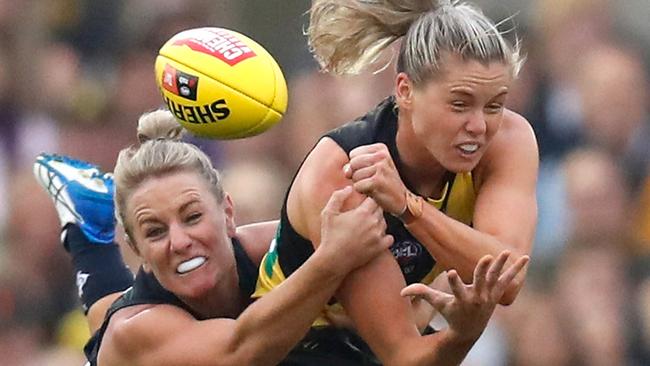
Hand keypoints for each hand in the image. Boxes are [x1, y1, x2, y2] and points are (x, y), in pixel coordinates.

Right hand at [319, 186, 393, 272]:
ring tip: (366, 226)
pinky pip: (389, 238)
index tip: (361, 204)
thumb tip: (349, 188)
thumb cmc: (330, 236)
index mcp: (362, 213)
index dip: (367, 200)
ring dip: (378, 222)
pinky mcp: (380, 248)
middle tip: (362, 215)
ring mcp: (378, 236)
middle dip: (372, 210)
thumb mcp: (328, 213)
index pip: (373, 200)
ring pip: (384, 223)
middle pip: (380, 210)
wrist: (333, 260)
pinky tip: (374, 237)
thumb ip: (338, 197)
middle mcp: (373, 223)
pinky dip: (384, 237)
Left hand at [344, 143, 406, 214]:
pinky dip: (363, 191)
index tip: (370, 171)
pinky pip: (357, 186)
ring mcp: (380, 168)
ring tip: (374, 185)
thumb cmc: (383, 183)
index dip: (357, 166)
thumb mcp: (370, 168)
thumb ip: (354, 165)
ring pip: (354, 176)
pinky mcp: (377, 181)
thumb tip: (346, 172)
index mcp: (380, 148)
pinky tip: (374, 191)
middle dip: (357, 175)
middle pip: (352, 164)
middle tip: (371, 180)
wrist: (401, 199)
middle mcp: (381, 155)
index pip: (353, 154)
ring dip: (361, 184)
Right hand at [400, 251, 528, 341]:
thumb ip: (421, 294)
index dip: (453, 282)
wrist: (470, 329)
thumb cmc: (451, 313)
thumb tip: (402, 292)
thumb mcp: (437, 304)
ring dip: (502, 265)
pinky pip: (507, 279)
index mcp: (461, 299)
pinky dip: (516, 269)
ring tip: (505, 252)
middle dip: (483, 270)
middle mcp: (477, 297)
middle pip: (481, 281)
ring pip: (496, 277)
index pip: (456, 289)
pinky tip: (525, 258)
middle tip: (487, 257)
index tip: (450, 272)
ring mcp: (489, 295)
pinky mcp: (497, 293)